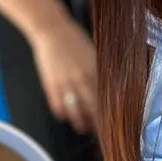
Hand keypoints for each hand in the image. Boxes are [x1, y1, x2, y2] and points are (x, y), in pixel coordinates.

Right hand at [29, 14, 97, 132]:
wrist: (51, 30)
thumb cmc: (73, 39)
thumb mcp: (93, 53)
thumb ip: (98, 70)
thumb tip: (107, 85)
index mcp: (94, 71)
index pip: (104, 98)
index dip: (108, 112)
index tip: (111, 120)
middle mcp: (82, 79)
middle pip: (92, 109)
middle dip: (96, 122)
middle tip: (99, 130)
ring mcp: (65, 83)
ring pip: (74, 112)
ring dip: (79, 123)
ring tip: (82, 128)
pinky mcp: (50, 85)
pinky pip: (57, 107)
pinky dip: (62, 114)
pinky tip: (65, 116)